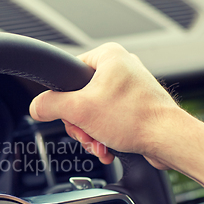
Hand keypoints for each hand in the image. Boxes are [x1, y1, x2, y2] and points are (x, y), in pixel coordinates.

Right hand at [30, 42, 181, 168]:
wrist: (168, 140)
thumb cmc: (135, 119)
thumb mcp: (79, 110)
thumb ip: (50, 106)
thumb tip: (36, 107)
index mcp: (107, 56)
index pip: (68, 73)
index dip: (63, 99)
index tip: (69, 113)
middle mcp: (120, 67)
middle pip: (79, 97)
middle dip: (80, 123)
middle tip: (86, 132)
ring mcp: (128, 87)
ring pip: (92, 112)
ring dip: (90, 134)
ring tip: (99, 144)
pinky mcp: (134, 106)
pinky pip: (108, 119)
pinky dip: (104, 136)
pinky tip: (107, 147)